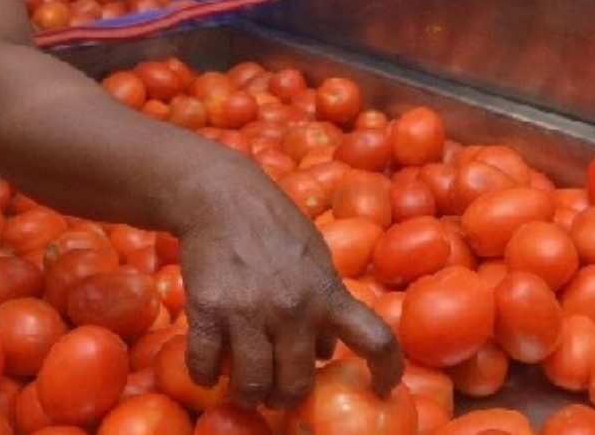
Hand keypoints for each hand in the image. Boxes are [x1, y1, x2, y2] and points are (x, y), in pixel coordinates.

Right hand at [176, 151, 401, 408]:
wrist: (224, 197)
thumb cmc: (275, 225)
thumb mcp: (316, 256)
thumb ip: (326, 301)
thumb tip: (327, 349)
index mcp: (328, 293)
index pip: (375, 339)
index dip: (388, 371)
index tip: (384, 389)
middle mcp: (294, 309)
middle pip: (297, 383)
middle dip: (286, 396)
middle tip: (276, 391)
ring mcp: (250, 312)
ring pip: (252, 385)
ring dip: (248, 393)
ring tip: (244, 386)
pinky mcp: (208, 312)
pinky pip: (206, 366)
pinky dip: (206, 376)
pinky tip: (209, 369)